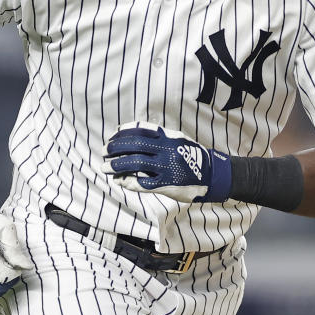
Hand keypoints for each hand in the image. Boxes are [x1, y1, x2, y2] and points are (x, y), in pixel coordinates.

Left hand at [103, 122, 231, 202]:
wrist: (211, 174)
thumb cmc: (191, 155)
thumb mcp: (177, 139)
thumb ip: (159, 137)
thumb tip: (133, 134)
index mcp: (167, 137)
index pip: (139, 130)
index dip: (122, 133)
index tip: (111, 136)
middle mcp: (166, 150)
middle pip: (134, 146)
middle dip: (115, 149)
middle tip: (103, 152)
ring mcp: (166, 167)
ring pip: (135, 164)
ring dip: (117, 165)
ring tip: (105, 168)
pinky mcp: (167, 184)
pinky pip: (143, 182)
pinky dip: (128, 181)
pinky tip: (119, 181)